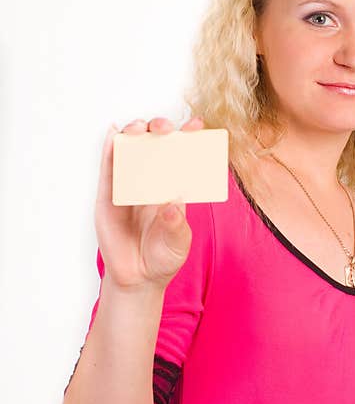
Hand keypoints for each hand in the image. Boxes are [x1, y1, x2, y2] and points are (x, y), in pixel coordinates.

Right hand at [94, 116, 204, 290]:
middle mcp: (153, 183)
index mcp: (175, 190)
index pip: (184, 159)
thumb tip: (172, 205)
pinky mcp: (109, 196)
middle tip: (164, 128)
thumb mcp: (177, 244)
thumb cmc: (163, 258)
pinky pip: (109, 169)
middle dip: (160, 131)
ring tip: (140, 128)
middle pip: (156, 147)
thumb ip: (176, 226)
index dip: (189, 139)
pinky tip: (113, 134)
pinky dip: (109, 149)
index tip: (196, 125)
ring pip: (131, 153)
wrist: (137, 277)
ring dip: (135, 135)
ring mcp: (130, 187)